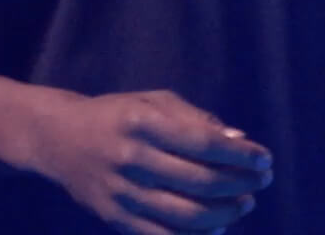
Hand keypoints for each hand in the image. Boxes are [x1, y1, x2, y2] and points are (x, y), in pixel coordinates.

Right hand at [26, 89, 272, 233]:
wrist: (59, 139)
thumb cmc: (119, 115)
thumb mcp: (155, 101)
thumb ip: (196, 118)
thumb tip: (239, 138)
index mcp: (142, 122)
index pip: (204, 143)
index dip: (241, 155)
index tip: (265, 159)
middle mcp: (130, 158)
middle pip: (199, 181)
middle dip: (240, 184)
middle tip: (261, 181)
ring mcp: (121, 193)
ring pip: (185, 215)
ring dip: (225, 214)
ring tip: (244, 203)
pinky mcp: (115, 218)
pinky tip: (217, 229)